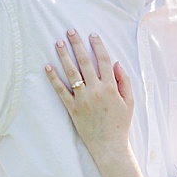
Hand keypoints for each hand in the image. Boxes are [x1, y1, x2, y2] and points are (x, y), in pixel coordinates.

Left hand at [46, 30, 134, 151]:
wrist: (109, 145)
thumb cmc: (120, 123)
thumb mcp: (130, 101)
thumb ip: (124, 81)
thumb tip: (116, 62)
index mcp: (111, 87)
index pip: (103, 61)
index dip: (97, 46)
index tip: (92, 34)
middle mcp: (96, 90)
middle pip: (85, 62)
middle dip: (77, 45)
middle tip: (70, 31)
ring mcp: (83, 99)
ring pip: (71, 73)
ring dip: (64, 56)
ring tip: (58, 43)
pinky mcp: (72, 108)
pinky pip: (61, 91)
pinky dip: (53, 78)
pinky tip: (47, 66)